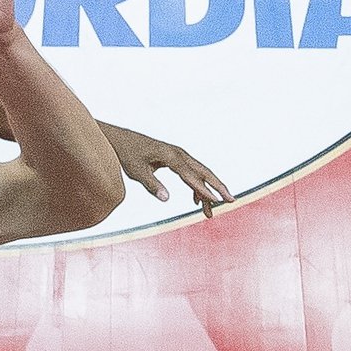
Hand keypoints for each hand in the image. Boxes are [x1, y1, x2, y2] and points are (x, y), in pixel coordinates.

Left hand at [100, 123, 231, 215]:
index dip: (204, 190)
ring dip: (207, 191)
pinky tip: (196, 200)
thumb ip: (152, 185)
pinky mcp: (174, 159)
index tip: (216, 201)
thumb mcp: (136, 171)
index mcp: (171, 156)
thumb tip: (166, 199)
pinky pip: (190, 173)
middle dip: (218, 187)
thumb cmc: (127, 154)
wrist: (120, 139)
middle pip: (203, 172)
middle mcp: (178, 154)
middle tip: (231, 201)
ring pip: (198, 174)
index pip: (191, 175)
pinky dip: (196, 186)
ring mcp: (178, 156)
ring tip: (210, 211)